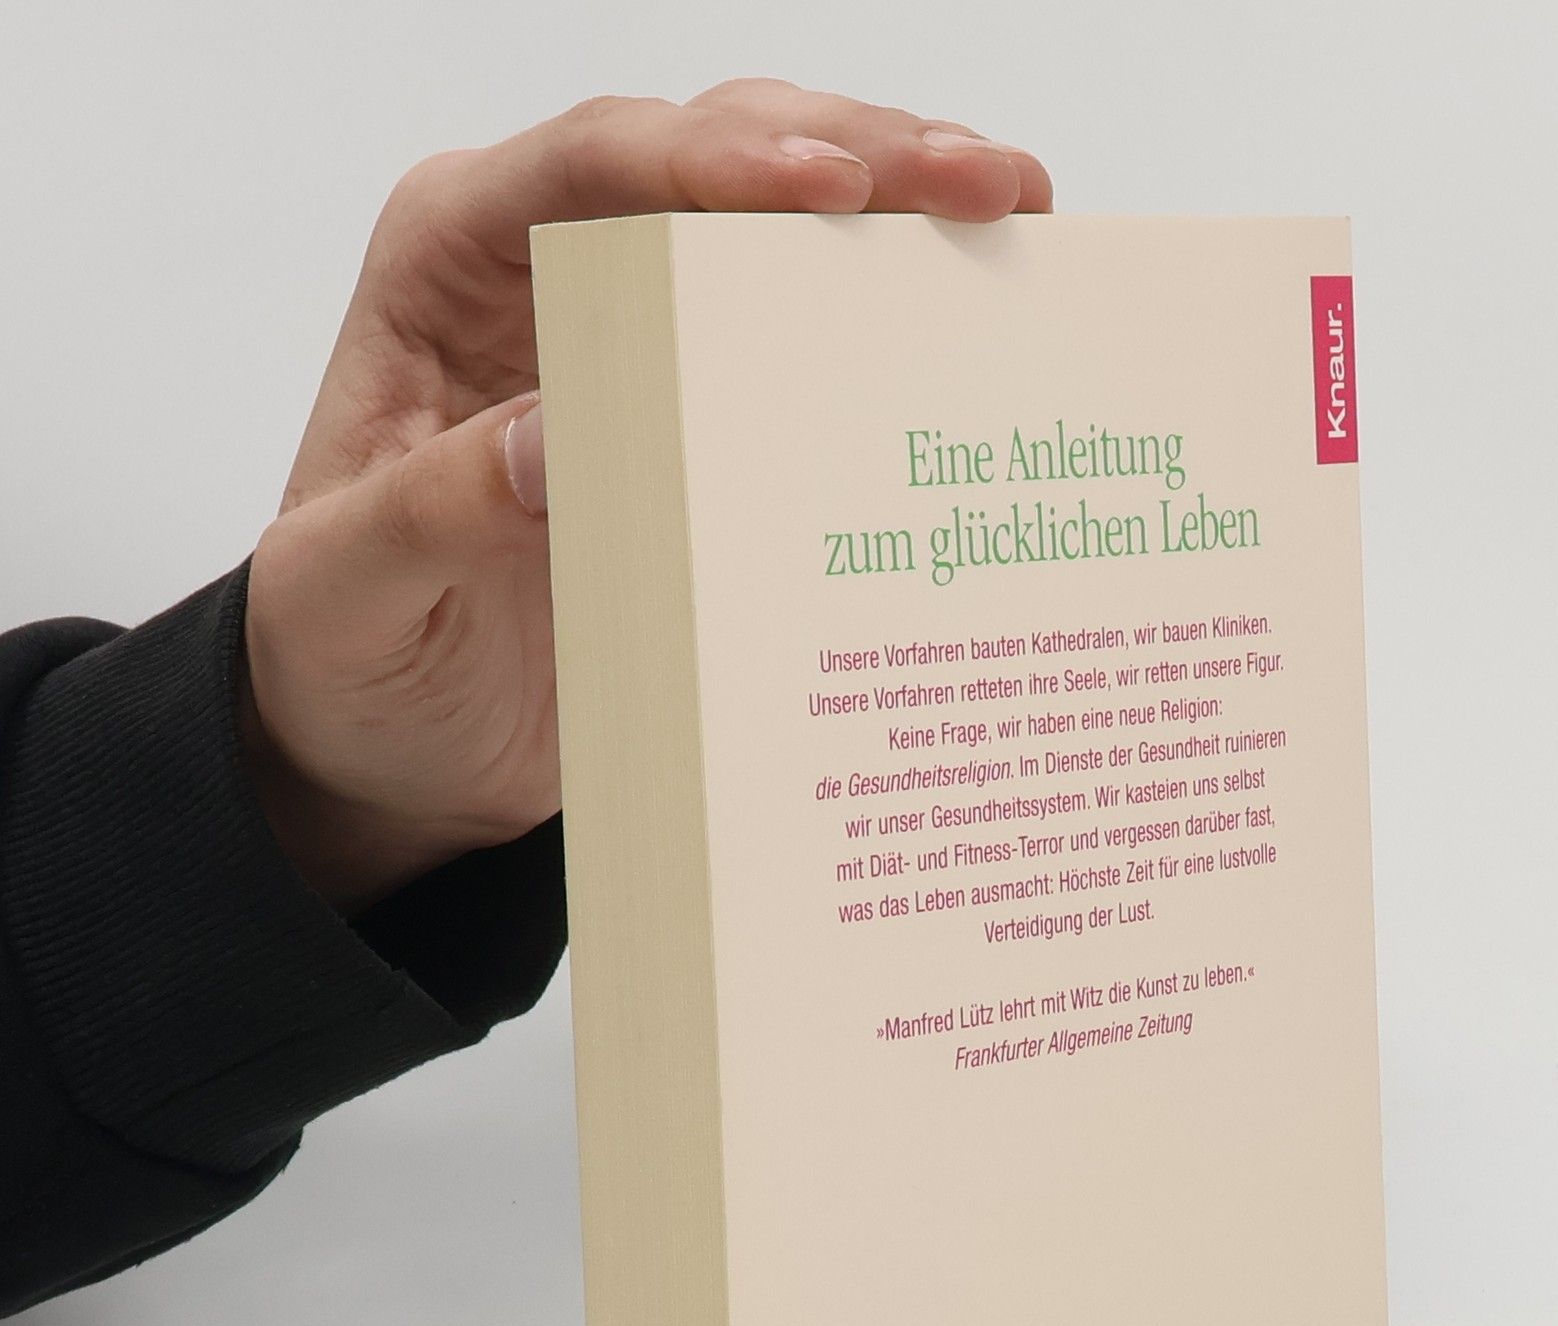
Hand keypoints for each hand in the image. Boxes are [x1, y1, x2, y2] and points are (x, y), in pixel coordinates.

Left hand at [243, 80, 1051, 911]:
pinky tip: (977, 317)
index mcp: (452, 268)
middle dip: (858, 153)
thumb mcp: (347, 590)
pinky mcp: (705, 419)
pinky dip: (896, 322)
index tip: (832, 189)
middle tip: (981, 185)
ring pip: (782, 230)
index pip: (594, 167)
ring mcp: (641, 341)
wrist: (394, 741)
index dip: (720, 159)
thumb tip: (556, 438)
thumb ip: (433, 507)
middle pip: (715, 160)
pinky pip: (809, 346)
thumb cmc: (343, 653)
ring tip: (1014, 215)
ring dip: (902, 215)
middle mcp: (554, 274)